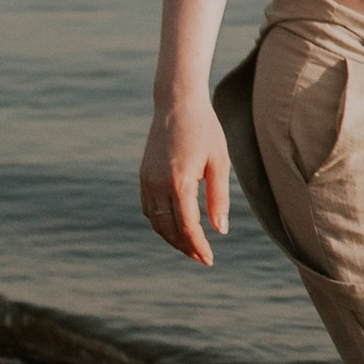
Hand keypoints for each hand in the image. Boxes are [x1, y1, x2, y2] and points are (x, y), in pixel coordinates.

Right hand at [140, 107, 229, 265]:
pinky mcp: (143, 175)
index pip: (187, 226)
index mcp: (180, 182)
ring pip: (156, 222)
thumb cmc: (205, 131)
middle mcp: (158, 184)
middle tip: (202, 257)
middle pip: (169, 229)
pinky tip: (175, 226)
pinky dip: (160, 223)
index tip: (209, 260)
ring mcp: (147, 180)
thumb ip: (218, 198)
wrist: (177, 104)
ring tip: (190, 245)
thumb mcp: (219, 163)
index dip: (197, 246)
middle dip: (185, 246)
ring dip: (171, 237)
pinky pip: (149, 209)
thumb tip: (219, 230)